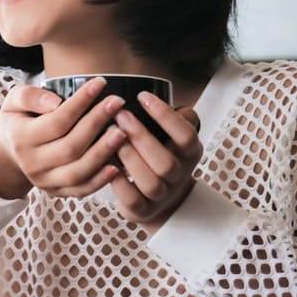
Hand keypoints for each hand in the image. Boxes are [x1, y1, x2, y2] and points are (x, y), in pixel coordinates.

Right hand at [0, 77, 127, 199]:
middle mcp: (31, 163)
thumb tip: (56, 102)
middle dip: (97, 123)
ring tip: (122, 131)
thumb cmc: (19, 119)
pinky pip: (81, 190)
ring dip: (103, 152)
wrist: (10, 151)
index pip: (56, 121)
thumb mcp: (14, 101)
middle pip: (70, 146)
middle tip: (118, 103)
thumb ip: (29, 96)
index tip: (100, 83)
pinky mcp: (56, 192)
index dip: (80, 102)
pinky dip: (100, 180)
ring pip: (78, 171)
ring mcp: (44, 181)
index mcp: (20, 138)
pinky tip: (117, 165)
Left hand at [108, 92, 202, 233]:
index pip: (186, 135)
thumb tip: (145, 86)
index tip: (142, 96)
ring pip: (151, 182)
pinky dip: (119, 183)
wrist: (163, 201)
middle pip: (166, 162)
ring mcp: (162, 196)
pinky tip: (106, 164)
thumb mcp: (169, 136)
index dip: (165, 116)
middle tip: (119, 115)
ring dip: (130, 158)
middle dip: (142, 137)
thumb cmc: (158, 155)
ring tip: (111, 137)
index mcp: (189, 153)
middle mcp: (180, 175)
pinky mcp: (143, 210)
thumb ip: (163, 117)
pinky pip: (133, 200)